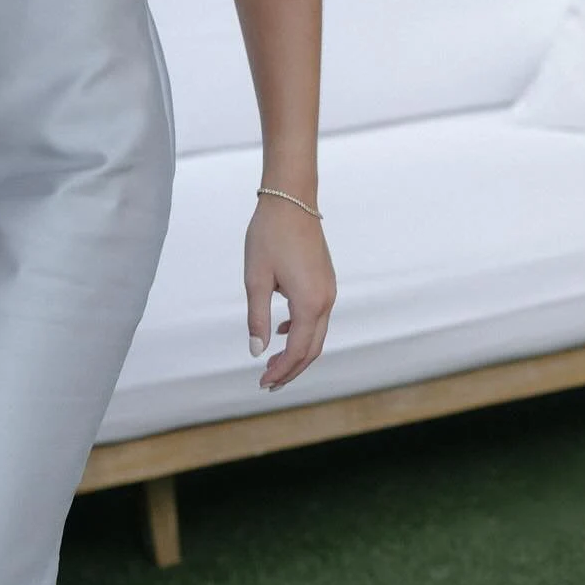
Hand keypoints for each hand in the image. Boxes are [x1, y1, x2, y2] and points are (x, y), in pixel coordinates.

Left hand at [245, 199, 336, 389]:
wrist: (292, 201)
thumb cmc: (269, 236)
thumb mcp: (255, 280)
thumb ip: (257, 319)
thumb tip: (257, 352)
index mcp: (309, 303)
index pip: (298, 350)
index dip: (281, 371)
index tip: (262, 383)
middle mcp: (326, 301)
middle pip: (313, 349)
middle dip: (292, 369)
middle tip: (268, 384)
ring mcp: (329, 291)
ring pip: (317, 334)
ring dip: (297, 352)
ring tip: (274, 364)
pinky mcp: (326, 282)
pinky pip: (318, 317)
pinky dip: (302, 332)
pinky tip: (282, 332)